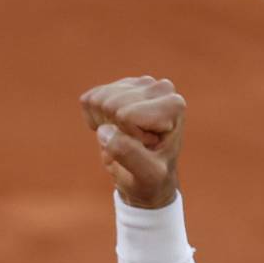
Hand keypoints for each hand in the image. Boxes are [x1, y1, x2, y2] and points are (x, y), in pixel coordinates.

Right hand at [79, 76, 185, 207]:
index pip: (126, 115)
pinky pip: (88, 100)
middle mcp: (159, 87)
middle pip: (111, 105)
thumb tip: (105, 131)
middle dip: (117, 130)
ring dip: (105, 125)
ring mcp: (138, 84)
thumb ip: (130, 155)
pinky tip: (116, 129)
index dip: (131, 137)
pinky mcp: (117, 87)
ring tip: (127, 137)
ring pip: (98, 100)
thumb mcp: (148, 175)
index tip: (149, 146)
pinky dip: (95, 120)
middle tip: (137, 143)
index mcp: (174, 104)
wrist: (147, 178)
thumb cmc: (153, 178)